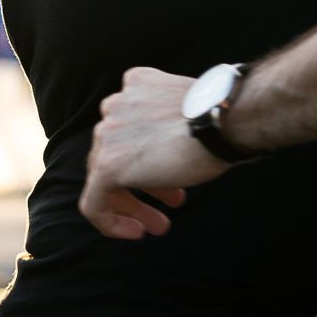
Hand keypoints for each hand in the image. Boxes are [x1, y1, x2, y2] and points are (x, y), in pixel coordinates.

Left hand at [80, 67, 229, 239]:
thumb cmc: (221, 118)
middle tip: (169, 203)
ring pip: (106, 178)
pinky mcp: (107, 165)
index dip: (151, 154)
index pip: (131, 127)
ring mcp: (107, 134)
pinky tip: (137, 232)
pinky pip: (94, 202)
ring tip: (157, 226)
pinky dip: (111, 221)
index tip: (171, 174)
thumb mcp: (190, 110)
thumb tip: (173, 153)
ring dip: (133, 203)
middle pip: (116, 152)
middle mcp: (114, 105)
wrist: (221, 122)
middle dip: (144, 183)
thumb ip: (170, 123)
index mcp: (135, 85)